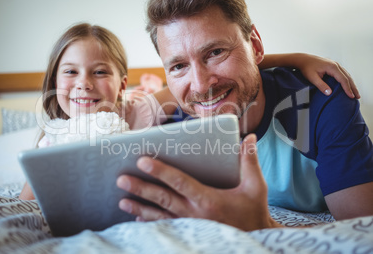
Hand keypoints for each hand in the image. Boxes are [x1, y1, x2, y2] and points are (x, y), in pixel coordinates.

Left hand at [116, 134, 281, 230]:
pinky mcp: (188, 233)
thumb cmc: (253, 213)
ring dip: (139, 208)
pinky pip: (165, 228)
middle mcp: (194, 213)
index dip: (160, 171)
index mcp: (208, 199)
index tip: (142, 161)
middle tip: (121, 179)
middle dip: (141, 188)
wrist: (254, 239)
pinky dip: (150, 223)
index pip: (179, 182)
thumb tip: (250, 137)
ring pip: (159, 216)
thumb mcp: (256, 187)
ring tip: (122, 201)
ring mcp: (189, 226)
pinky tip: (137, 219)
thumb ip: (250, 162)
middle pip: (163, 198)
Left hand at [296, 53, 359, 98]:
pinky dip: (347, 80)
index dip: (347, 89)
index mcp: (332, 67)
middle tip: (357, 96)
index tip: (351, 96)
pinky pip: (343, 73)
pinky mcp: (333, 66)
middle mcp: (336, 65)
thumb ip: (321, 85)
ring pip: (346, 75)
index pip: (343, 79)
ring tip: (355, 92)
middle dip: (353, 87)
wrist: (303, 59)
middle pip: (347, 77)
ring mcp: (335, 64)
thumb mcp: (312, 78)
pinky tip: (348, 85)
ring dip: (351, 84)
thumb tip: (330, 93)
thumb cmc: (306, 68)